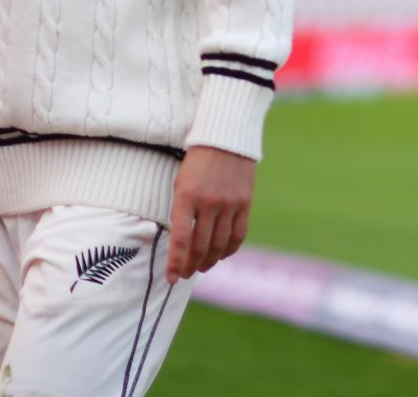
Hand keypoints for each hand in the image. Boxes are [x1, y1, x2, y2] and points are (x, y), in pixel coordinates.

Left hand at [166, 146, 255, 282]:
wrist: (225, 138)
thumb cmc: (196, 163)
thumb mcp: (180, 184)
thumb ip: (181, 212)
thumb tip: (182, 243)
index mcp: (186, 197)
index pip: (180, 240)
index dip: (176, 263)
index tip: (172, 278)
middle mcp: (208, 203)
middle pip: (201, 246)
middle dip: (192, 265)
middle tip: (186, 274)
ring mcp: (229, 203)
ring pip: (219, 243)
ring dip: (210, 260)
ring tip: (203, 267)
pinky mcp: (245, 202)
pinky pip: (238, 234)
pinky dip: (230, 249)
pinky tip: (222, 254)